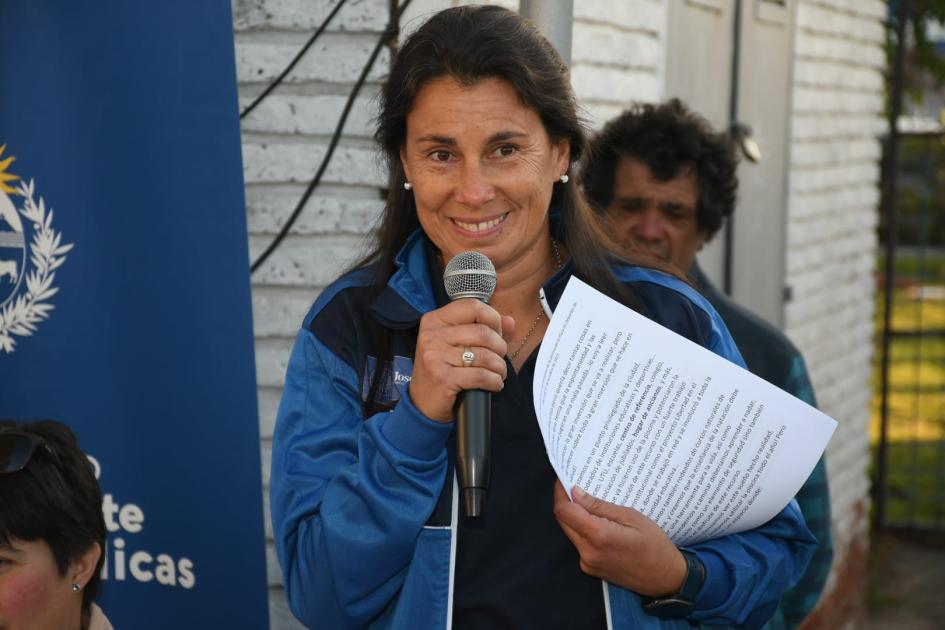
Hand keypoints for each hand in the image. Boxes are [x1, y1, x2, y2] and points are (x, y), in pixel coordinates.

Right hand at [409, 299, 514, 421]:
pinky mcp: (443, 378)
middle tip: (499, 358)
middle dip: (500, 347)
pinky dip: (494, 381)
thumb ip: (485, 329)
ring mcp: (435, 357)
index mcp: (434, 321)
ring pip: (485, 355)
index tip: (498, 333)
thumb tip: (510, 322)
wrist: (423, 404)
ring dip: (499, 367)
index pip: (472, 306)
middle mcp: (432, 336)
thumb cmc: (443, 370)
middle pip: (483, 332)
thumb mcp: (458, 344)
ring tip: (498, 373)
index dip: (493, 318)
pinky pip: (481, 375)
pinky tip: (494, 384)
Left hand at [553, 481, 686, 596]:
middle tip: (575, 486)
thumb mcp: (632, 517)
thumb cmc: (656, 547)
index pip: (564, 511)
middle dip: (566, 502)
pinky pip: (579, 544)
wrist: (666, 579)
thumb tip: (575, 493)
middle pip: (563, 521)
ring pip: (570, 532)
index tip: (564, 479)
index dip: (561, 492)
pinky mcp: (590, 568)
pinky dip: (582, 530)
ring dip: (574, 517)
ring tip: (588, 502)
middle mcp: (588, 552)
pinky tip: (595, 521)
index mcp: (598, 536)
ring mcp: (588, 563)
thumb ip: (600, 506)